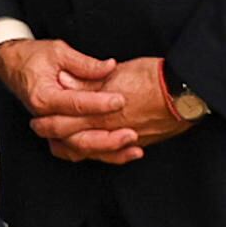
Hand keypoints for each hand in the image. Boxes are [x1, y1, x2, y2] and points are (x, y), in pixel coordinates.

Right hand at [0, 38, 138, 161]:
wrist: (12, 64)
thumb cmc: (32, 57)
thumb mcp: (58, 51)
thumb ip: (85, 63)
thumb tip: (109, 67)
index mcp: (43, 96)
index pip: (75, 104)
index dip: (100, 103)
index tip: (121, 100)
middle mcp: (45, 117)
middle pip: (77, 136)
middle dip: (107, 136)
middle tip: (131, 131)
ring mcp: (50, 128)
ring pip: (79, 149)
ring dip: (106, 152)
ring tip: (131, 148)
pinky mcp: (57, 133)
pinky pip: (77, 150)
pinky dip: (98, 154)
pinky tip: (119, 153)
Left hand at [28, 56, 194, 162]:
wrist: (185, 91)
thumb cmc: (153, 76)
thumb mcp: (116, 71)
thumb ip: (89, 79)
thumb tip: (66, 82)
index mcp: (103, 108)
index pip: (68, 119)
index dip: (50, 120)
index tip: (39, 116)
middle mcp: (112, 127)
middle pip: (75, 138)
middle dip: (55, 135)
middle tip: (41, 130)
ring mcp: (125, 137)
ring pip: (93, 150)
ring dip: (74, 146)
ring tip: (59, 142)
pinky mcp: (138, 142)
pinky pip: (114, 155)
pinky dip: (100, 154)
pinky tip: (93, 150)